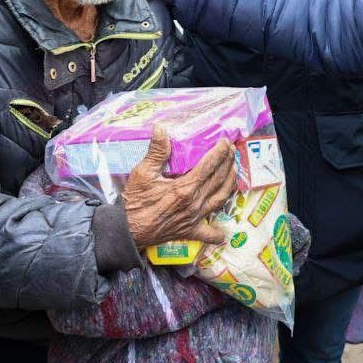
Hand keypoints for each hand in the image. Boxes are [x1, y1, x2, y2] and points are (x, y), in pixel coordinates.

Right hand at [123, 125, 235, 247]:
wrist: (129, 230)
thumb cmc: (135, 201)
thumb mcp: (142, 173)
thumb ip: (156, 152)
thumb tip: (160, 129)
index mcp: (185, 188)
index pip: (209, 166)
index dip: (219, 153)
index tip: (225, 142)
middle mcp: (195, 203)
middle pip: (218, 180)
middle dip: (228, 163)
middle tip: (231, 150)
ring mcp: (195, 218)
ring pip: (221, 199)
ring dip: (230, 184)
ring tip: (234, 171)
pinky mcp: (191, 231)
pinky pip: (209, 233)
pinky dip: (219, 232)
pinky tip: (224, 230)